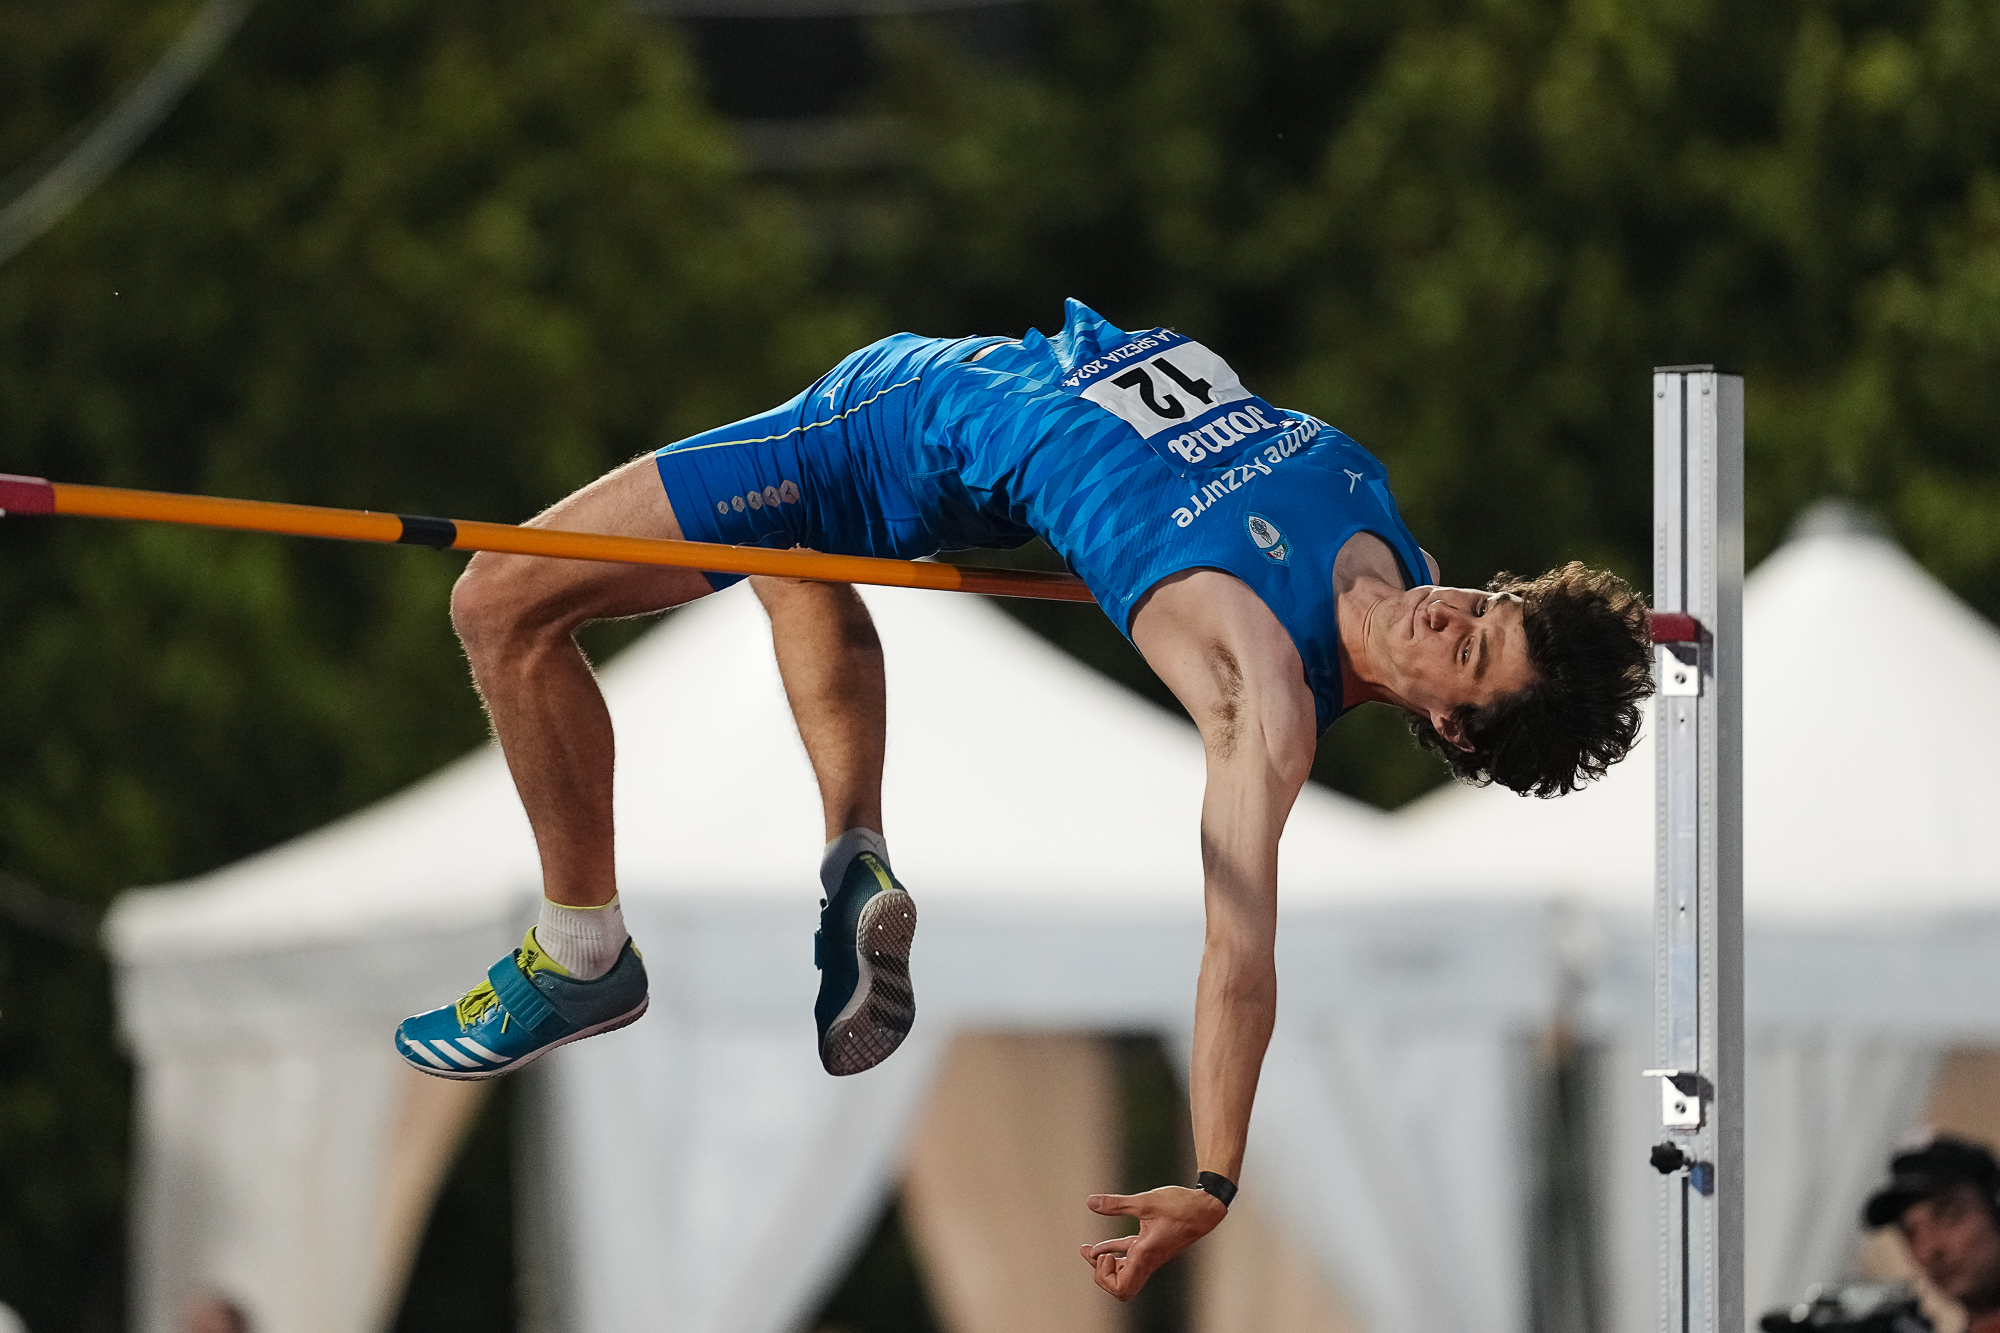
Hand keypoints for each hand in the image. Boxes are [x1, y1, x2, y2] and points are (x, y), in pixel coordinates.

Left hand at [1078, 1185, 1227, 1299]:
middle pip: (1120, 1287)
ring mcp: (1150, 1256)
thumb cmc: (1182, 1207)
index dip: (1105, 1278)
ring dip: (1105, 1264)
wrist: (1205, 1207)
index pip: (1121, 1288)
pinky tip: (1101, 1245)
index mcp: (1146, 1255)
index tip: (1104, 1255)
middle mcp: (1148, 1261)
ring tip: (1088, 1251)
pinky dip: (1114, 1252)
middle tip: (1093, 1255)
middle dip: (1101, 1274)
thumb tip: (1091, 1203)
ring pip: (1123, 1272)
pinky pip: (1129, 1257)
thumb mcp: (1146, 1202)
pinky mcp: (1152, 1246)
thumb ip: (1117, 1204)